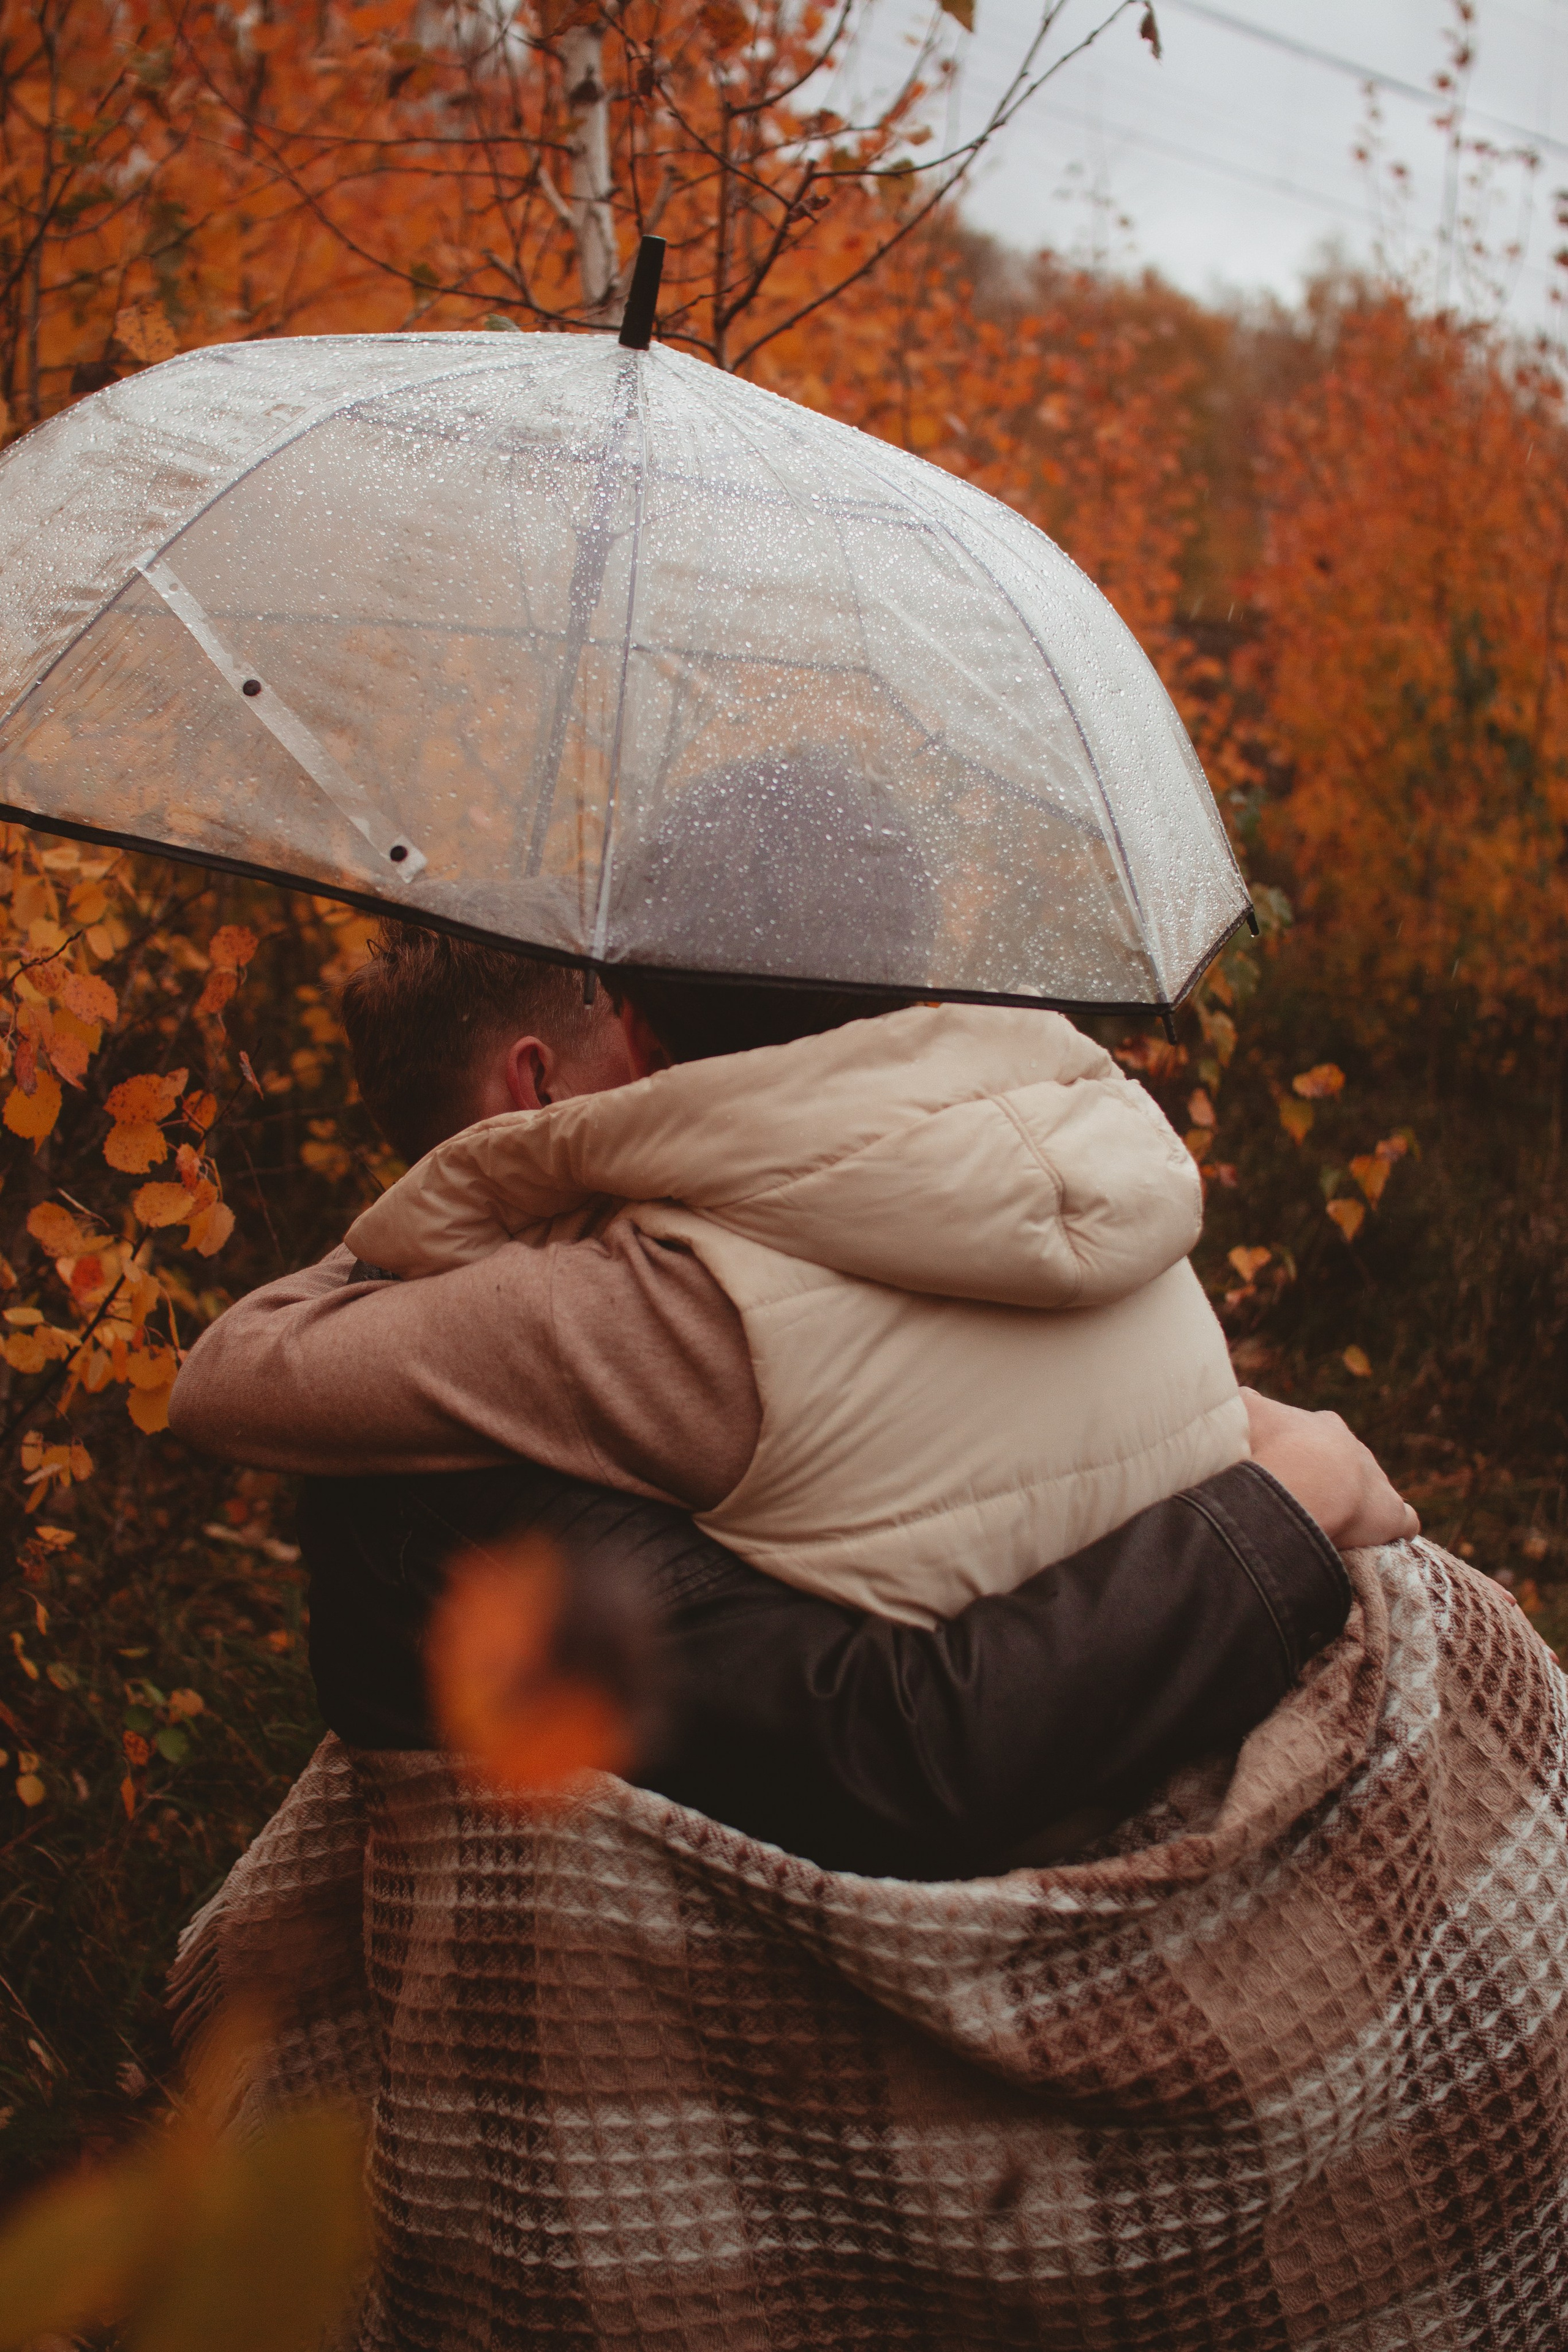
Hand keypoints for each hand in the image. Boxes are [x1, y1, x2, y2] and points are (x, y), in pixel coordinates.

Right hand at [1242, 1387, 1419, 1549]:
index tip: (1280, 1472)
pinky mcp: (1393, 1514)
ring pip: (1370, 1490)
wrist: (1304, 1479)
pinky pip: (1402, 1521)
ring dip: (1355, 1507)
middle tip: (1299, 1503)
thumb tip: (1234, 1400)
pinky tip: (1375, 1543)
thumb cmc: (1270, 1446)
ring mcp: (1377, 1480)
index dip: (1296, 1456)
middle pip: (1342, 1463)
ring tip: (1328, 1528)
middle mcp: (1354, 1448)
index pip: (1313, 1438)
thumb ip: (1240, 1404)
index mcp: (1322, 1426)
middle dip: (1325, 1479)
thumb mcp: (1244, 1411)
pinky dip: (1393, 1530)